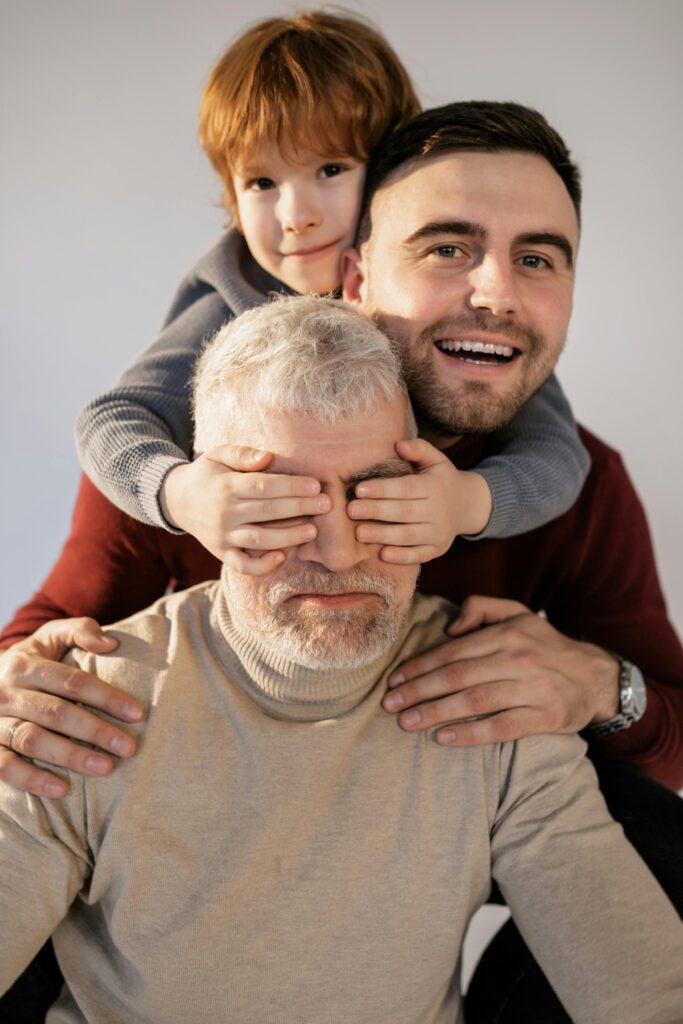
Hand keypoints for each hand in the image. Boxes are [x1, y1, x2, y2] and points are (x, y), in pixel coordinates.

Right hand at [0, 618, 143, 796]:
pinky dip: (32, 779)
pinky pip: (5, 768)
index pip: (71, 681)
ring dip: (70, 756)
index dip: (106, 697)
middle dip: (95, 730)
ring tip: (105, 767)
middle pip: (55, 712)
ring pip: (32, 740)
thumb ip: (80, 631)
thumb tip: (111, 644)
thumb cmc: (32, 662)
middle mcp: (5, 693)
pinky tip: (62, 790)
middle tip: (128, 747)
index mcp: (24, 664)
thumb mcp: (50, 638)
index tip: (137, 714)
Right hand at [160, 446, 330, 572]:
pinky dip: (262, 565)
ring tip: (313, 530)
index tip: (315, 485)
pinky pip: (243, 565)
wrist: (177, 500)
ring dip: (288, 537)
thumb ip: (243, 454)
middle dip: (299, 508)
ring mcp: (223, 536)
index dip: (291, 487)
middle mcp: (225, 513)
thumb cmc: (208, 474)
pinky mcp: (222, 554)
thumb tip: (267, 457)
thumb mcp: (219, 455)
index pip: (264, 486)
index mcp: (226, 486)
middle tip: (326, 505)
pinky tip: (282, 557)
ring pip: (259, 540)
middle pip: (267, 512)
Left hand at [347, 438, 491, 563]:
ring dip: (383, 535)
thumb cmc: (441, 479)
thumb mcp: (436, 460)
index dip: (383, 489)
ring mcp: (439, 532)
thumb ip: (419, 449)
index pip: (407, 488)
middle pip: (404, 512)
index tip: (358, 489)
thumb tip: (399, 445)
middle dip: (376, 511)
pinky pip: (419, 555)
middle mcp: (439, 511)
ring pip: (409, 536)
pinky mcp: (437, 550)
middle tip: (351, 510)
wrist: (468, 506)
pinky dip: (402, 557)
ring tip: (359, 533)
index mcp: (435, 487)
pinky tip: (382, 554)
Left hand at [382, 595, 619, 744]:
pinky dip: (471, 733)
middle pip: (458, 676)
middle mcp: (518, 658)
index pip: (454, 651)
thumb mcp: (517, 613)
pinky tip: (444, 738)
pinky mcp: (544, 716)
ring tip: (407, 722)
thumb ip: (480, 607)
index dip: (420, 665)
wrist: (596, 676)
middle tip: (390, 704)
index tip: (395, 679)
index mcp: (507, 633)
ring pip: (475, 701)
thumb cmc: (545, 645)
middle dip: (419, 691)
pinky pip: (501, 727)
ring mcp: (533, 688)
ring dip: (436, 713)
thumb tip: (449, 626)